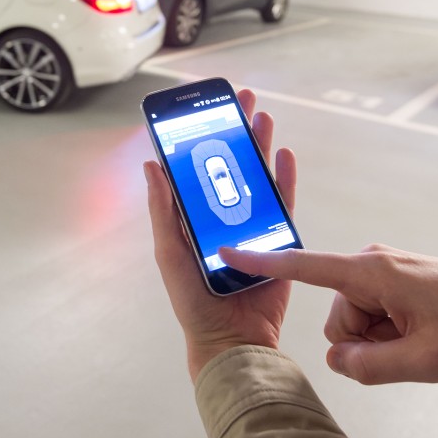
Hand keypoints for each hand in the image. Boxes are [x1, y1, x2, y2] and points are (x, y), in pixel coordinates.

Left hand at [146, 88, 296, 380]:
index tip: (205, 107)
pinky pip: (283, 202)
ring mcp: (252, 225)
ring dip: (261, 145)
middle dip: (237, 130)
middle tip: (241, 99)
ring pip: (258, 175)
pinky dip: (285, 177)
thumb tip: (152, 165)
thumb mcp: (169, 251)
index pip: (198, 167)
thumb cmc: (192, 300)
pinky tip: (284, 155)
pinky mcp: (277, 239)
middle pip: (232, 163)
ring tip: (263, 116)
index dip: (202, 137)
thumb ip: (164, 209)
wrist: (230, 338)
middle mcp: (223, 215)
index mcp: (194, 216)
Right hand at [219, 244, 437, 384]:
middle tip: (411, 347)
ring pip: (356, 319)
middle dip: (365, 341)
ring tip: (423, 340)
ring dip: (382, 338)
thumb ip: (368, 366)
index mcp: (373, 272)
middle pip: (338, 315)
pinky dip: (391, 330)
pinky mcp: (397, 277)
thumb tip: (339, 360)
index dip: (263, 262)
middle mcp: (373, 263)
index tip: (227, 251)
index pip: (304, 266)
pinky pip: (374, 311)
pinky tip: (422, 334)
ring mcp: (386, 269)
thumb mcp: (424, 362)